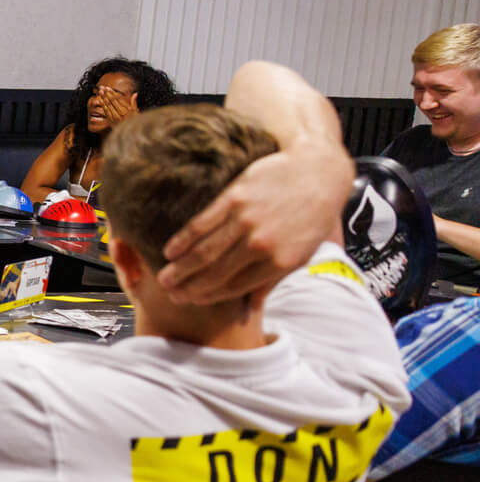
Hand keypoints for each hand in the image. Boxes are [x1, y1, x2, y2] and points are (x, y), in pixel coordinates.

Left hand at [93, 87, 138, 125]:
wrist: (130, 133)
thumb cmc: (133, 121)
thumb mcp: (135, 112)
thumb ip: (133, 102)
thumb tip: (135, 93)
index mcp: (127, 109)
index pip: (118, 98)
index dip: (112, 92)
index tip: (107, 88)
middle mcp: (121, 112)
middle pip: (112, 100)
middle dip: (106, 93)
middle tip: (101, 87)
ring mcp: (115, 117)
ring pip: (108, 105)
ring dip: (103, 97)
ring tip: (99, 92)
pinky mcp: (111, 121)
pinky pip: (106, 111)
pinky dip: (102, 105)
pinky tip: (99, 100)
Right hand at [157, 143, 349, 303]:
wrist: (317, 172)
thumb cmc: (313, 215)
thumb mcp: (302, 254)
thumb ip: (272, 281)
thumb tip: (251, 310)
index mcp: (279, 262)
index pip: (235, 286)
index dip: (209, 296)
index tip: (191, 300)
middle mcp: (260, 244)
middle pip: (214, 272)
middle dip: (188, 286)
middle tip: (170, 293)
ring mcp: (245, 220)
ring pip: (204, 251)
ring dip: (180, 268)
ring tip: (164, 278)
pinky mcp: (234, 198)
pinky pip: (201, 223)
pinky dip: (183, 240)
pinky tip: (170, 250)